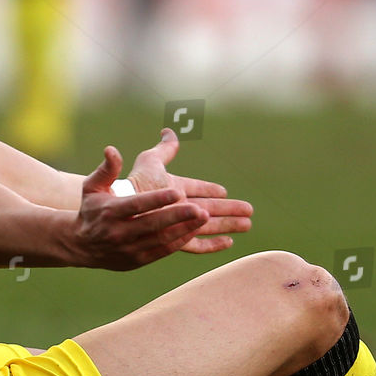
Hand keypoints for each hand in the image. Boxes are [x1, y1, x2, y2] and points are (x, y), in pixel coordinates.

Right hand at [74, 146, 209, 269]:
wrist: (80, 245)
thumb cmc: (91, 210)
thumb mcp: (92, 187)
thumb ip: (107, 169)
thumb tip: (112, 150)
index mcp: (110, 211)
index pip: (137, 205)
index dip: (158, 200)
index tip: (178, 192)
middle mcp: (119, 232)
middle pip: (153, 224)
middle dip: (178, 217)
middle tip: (201, 209)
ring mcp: (129, 248)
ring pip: (161, 239)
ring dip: (184, 229)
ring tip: (204, 217)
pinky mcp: (137, 260)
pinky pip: (162, 251)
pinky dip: (179, 241)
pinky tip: (194, 230)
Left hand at [127, 129, 252, 253]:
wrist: (126, 206)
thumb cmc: (134, 183)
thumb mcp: (151, 161)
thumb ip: (164, 149)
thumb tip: (169, 131)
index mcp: (174, 189)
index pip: (197, 189)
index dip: (210, 190)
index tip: (223, 191)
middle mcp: (179, 207)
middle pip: (210, 209)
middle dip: (230, 209)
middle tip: (249, 210)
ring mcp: (178, 223)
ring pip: (209, 225)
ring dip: (229, 224)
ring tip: (248, 224)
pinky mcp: (176, 238)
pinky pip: (198, 244)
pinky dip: (213, 244)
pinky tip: (229, 242)